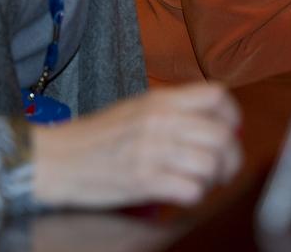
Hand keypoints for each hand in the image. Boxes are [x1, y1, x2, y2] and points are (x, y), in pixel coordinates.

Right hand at [31, 84, 241, 209]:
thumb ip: (175, 110)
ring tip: (204, 182)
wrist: (58, 158)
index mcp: (161, 100)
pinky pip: (191, 189)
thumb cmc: (99, 135)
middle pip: (222, 135)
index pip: (217, 96)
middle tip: (223, 167)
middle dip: (231, 156)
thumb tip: (214, 120)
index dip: (232, 115)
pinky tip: (184, 193)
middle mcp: (161, 122)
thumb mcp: (138, 107)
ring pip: (211, 164)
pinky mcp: (144, 182)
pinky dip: (195, 194)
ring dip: (215, 178)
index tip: (230, 130)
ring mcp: (153, 152)